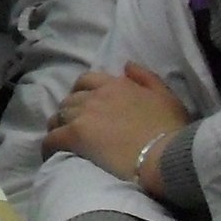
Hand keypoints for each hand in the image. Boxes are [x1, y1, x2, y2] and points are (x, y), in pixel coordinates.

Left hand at [43, 62, 190, 186]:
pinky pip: (52, 138)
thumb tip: (126, 64)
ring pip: (58, 116)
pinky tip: (52, 154)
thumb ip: (146, 77)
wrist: (166, 155)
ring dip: (58, 127)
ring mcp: (84, 115)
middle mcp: (96, 96)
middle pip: (70, 100)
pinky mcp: (75, 136)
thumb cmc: (171, 129)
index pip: (86, 81)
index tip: (84, 106)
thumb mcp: (167, 97)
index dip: (82, 92)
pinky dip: (49, 145)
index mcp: (116, 85)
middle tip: (74, 127)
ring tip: (62, 141)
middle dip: (69, 111)